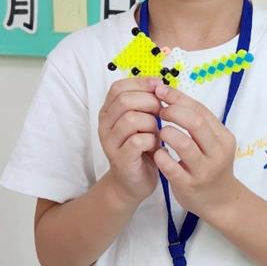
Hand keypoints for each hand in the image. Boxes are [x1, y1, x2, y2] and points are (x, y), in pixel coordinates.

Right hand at [98, 76, 161, 204]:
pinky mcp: (121, 159)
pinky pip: (137, 141)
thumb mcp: (143, 120)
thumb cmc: (141, 148)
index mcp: (109, 112)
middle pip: (124, 100)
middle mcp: (105, 125)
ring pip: (131, 119)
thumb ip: (146, 102)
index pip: (118, 88)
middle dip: (149, 102)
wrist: (133, 182)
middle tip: (161, 112)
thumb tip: (159, 84)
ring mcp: (110, 143)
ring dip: (151, 122)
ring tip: (157, 131)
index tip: (158, 87)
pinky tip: (156, 145)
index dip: (140, 83)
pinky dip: (151, 140)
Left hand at [153, 81, 239, 218]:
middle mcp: (217, 152)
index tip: (161, 91)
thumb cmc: (210, 165)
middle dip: (173, 112)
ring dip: (166, 133)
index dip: (178, 98)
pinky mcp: (189, 185)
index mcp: (223, 137)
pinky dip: (160, 155)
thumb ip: (196, 122)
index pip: (200, 110)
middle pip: (195, 123)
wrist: (220, 201)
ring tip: (159, 132)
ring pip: (183, 143)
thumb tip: (170, 94)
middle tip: (159, 111)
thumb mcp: (212, 143)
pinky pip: (171, 166)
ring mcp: (203, 170)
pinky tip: (158, 153)